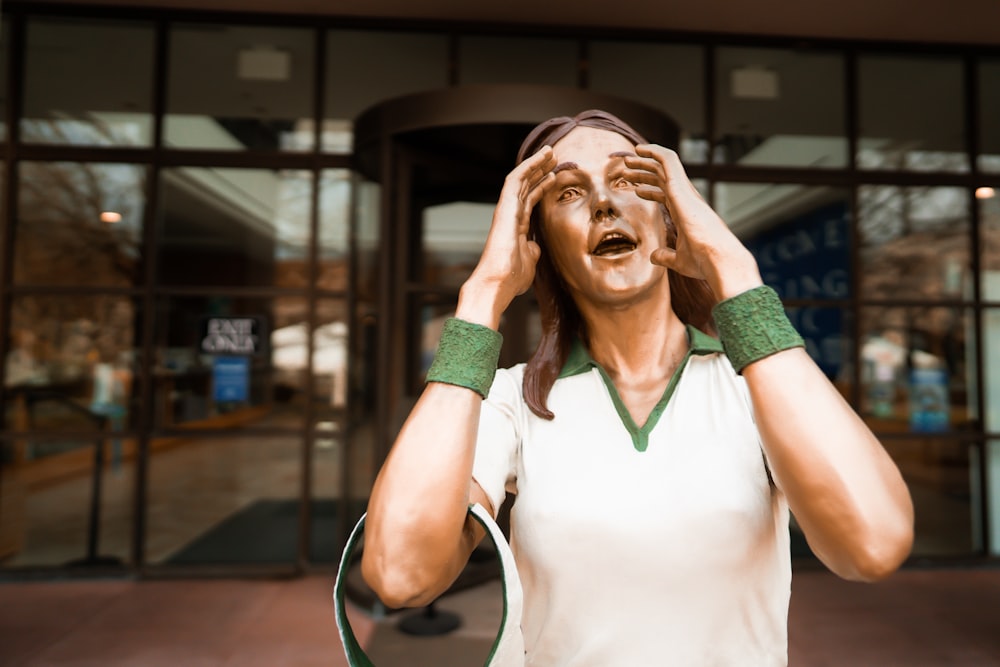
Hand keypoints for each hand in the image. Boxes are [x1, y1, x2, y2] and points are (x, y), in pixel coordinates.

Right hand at [459, 146, 556, 326]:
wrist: (499, 283)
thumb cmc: (511, 278)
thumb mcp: (530, 262)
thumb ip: (533, 250)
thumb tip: (536, 246)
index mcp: (516, 226)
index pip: (529, 200)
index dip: (542, 187)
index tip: (554, 176)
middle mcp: (510, 215)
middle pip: (526, 186)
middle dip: (540, 171)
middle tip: (554, 158)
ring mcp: (506, 210)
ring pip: (521, 179)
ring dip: (535, 164)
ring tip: (550, 152)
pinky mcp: (504, 206)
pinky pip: (515, 179)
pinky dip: (528, 166)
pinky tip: (541, 157)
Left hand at [624, 144, 761, 299]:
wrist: (718, 258)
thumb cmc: (704, 261)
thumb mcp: (679, 260)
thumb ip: (666, 256)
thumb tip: (654, 257)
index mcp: (686, 213)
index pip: (667, 194)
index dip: (650, 190)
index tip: (635, 189)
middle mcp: (687, 199)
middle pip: (663, 178)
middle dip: (644, 171)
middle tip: (625, 167)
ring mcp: (685, 192)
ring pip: (664, 166)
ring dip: (645, 159)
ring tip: (626, 158)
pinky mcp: (682, 188)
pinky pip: (669, 161)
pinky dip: (655, 151)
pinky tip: (640, 149)